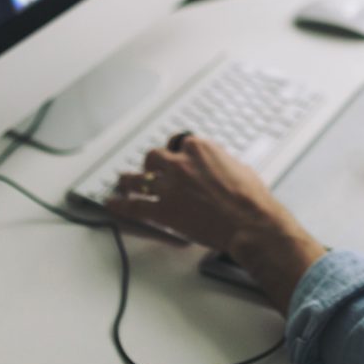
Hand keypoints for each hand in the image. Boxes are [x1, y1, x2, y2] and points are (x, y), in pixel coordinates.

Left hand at [105, 135, 325, 311]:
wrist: (250, 222)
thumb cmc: (250, 198)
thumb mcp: (237, 167)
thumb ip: (218, 163)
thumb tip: (214, 168)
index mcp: (200, 148)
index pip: (178, 141)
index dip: (175, 152)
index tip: (174, 157)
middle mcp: (180, 162)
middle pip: (154, 156)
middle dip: (151, 165)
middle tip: (151, 172)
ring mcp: (169, 186)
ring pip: (137, 178)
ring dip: (128, 181)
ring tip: (123, 184)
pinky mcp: (162, 210)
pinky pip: (133, 205)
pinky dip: (120, 205)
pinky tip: (113, 204)